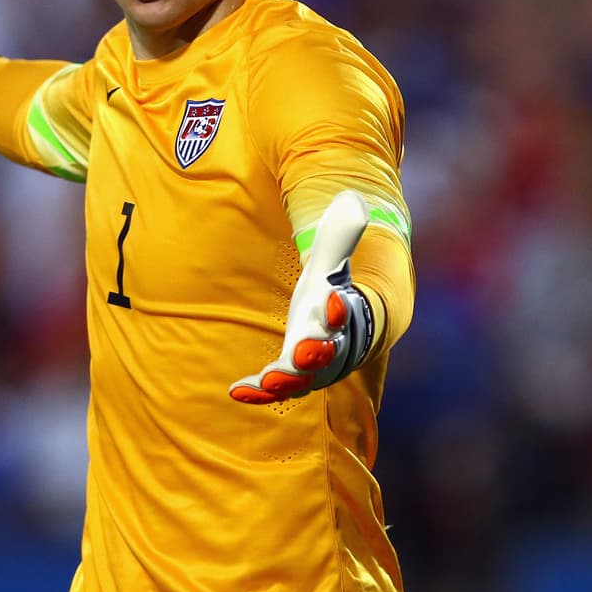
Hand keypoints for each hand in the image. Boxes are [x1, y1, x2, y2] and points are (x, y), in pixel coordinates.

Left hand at [230, 190, 373, 403]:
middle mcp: (329, 344)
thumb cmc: (331, 291)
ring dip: (287, 381)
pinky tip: (237, 390)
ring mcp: (309, 365)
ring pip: (303, 379)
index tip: (335, 300)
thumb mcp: (331, 261)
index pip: (345, 312)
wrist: (339, 329)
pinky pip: (275, 388)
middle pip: (327, 353)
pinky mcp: (287, 375)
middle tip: (302, 356)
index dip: (341, 308)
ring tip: (268, 382)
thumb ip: (340, 235)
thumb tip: (354, 199)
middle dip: (315, 354)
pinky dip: (259, 391)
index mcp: (341, 314)